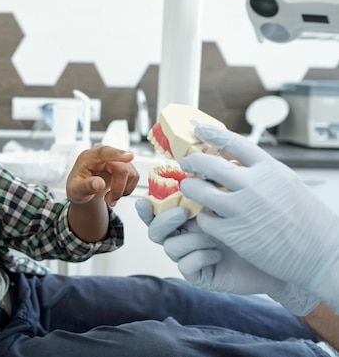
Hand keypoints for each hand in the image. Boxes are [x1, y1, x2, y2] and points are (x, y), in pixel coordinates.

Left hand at [66, 145, 137, 206]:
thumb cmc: (77, 187)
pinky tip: (116, 193)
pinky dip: (127, 189)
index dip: (117, 154)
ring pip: (130, 173)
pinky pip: (134, 177)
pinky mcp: (124, 165)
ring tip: (110, 198)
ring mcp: (115, 159)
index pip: (104, 152)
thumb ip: (85, 186)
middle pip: (121, 168)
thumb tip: (99, 183)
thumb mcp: (75, 190)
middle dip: (118, 189)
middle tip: (109, 201)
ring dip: (122, 190)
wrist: (83, 190)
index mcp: (89, 157)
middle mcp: (104, 155)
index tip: (129, 156)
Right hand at [135, 198, 320, 315]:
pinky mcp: (199, 274)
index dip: (147, 206)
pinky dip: (200, 257)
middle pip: (155, 229)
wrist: (284, 258)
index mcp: (189, 213)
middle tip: (185, 212)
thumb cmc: (261, 224)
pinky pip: (186, 266)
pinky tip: (219, 253)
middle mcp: (185, 233)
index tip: (146, 199)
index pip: (158, 209)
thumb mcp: (239, 198)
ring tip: (215, 236)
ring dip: (191, 239)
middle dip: (164, 220)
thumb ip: (216, 183)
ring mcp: (190, 254)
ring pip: (170, 247)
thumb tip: (204, 157)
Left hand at [179, 124, 338, 312]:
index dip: (212, 134)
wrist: (322, 255)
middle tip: (186, 163)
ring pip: (198, 190)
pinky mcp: (234, 234)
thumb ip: (262, 172)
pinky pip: (204, 218)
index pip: (234, 142)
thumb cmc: (309, 221)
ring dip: (191, 188)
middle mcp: (254, 186)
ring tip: (191, 189)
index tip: (199, 130)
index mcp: (270, 170)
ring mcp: (242, 209)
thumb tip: (235, 161)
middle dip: (192, 162)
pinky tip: (208, 218)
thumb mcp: (288, 183)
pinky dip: (203, 217)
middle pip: (208, 164)